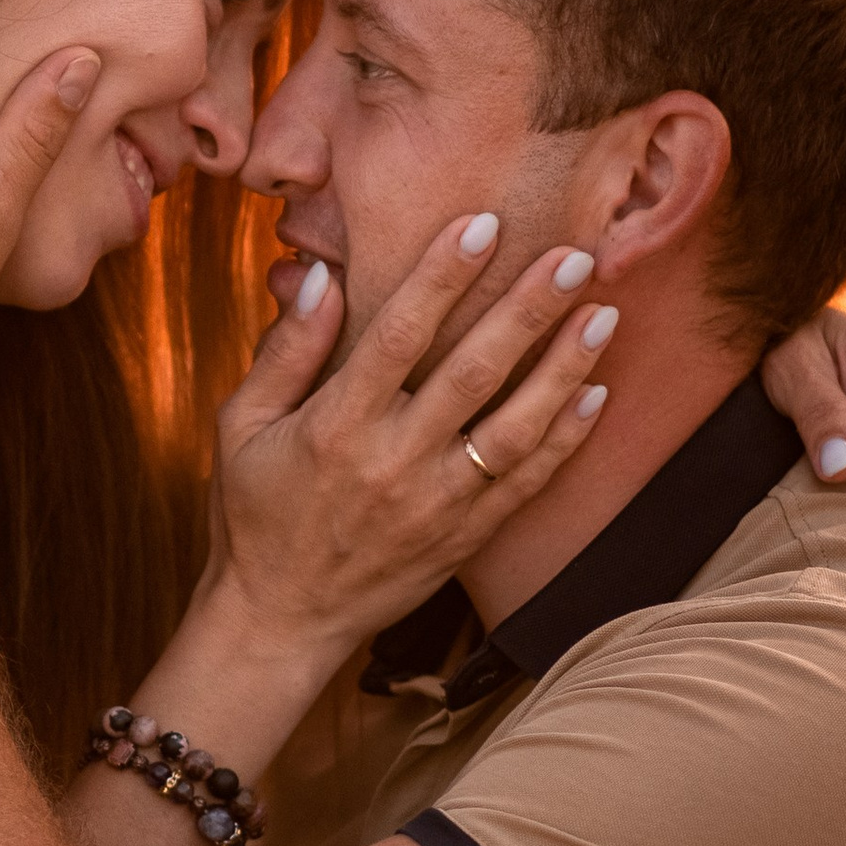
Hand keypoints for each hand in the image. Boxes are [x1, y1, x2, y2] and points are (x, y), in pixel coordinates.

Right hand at [203, 214, 619, 660]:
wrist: (280, 622)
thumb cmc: (255, 515)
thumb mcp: (242, 427)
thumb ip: (286, 351)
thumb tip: (321, 276)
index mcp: (335, 426)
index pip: (398, 334)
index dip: (443, 275)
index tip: (483, 224)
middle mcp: (392, 463)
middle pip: (473, 373)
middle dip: (528, 309)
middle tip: (576, 257)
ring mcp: (436, 505)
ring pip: (516, 428)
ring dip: (565, 370)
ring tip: (603, 315)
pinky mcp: (463, 539)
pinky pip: (526, 484)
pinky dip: (566, 440)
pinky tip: (598, 394)